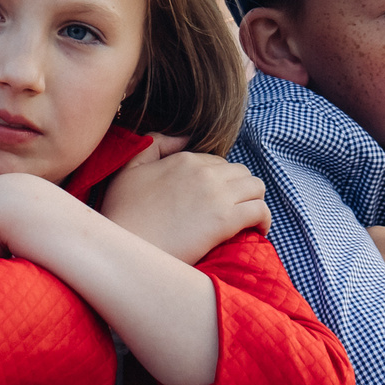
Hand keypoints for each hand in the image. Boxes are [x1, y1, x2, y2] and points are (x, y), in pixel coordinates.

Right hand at [97, 136, 269, 262]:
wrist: (125, 248)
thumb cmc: (122, 212)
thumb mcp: (129, 168)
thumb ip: (155, 143)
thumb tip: (185, 137)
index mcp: (185, 159)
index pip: (218, 162)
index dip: (218, 181)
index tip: (214, 199)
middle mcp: (205, 172)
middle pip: (242, 172)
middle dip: (240, 189)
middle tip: (232, 208)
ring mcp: (217, 195)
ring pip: (257, 187)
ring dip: (254, 200)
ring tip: (247, 218)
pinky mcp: (225, 221)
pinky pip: (260, 211)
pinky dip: (263, 220)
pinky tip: (257, 231)